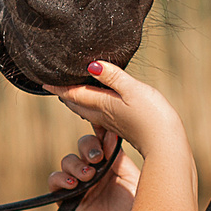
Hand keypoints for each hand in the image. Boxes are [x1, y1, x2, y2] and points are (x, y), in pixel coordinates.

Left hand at [50, 60, 182, 155]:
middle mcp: (103, 115)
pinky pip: (99, 116)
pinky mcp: (122, 127)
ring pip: (87, 111)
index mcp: (101, 105)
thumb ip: (112, 77)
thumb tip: (91, 65)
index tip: (44, 81)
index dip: (59, 86)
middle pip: (77, 104)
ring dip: (77, 101)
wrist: (165, 146)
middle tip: (54, 85)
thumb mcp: (133, 90)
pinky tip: (98, 105)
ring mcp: (112, 123)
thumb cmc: (152, 117)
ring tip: (71, 92)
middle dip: (65, 94)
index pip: (74, 94)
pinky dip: (92, 107)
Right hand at [50, 131, 138, 210]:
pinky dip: (60, 179)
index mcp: (113, 164)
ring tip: (88, 176)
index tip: (102, 129)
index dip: (99, 132)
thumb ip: (119, 157)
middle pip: (82, 146)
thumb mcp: (133, 178)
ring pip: (67, 161)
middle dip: (87, 146)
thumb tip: (110, 133)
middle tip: (97, 157)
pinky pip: (55, 182)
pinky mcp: (68, 200)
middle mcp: (96, 172)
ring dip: (75, 164)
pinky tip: (74, 185)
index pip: (101, 141)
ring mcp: (81, 185)